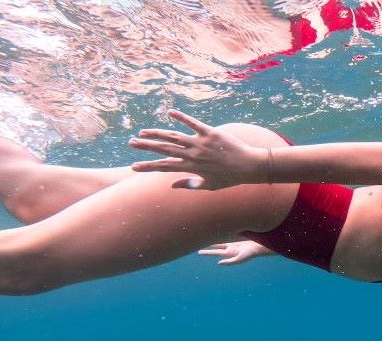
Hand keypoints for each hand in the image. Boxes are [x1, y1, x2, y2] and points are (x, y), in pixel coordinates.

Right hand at [129, 109, 265, 189]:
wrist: (250, 167)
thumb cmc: (230, 178)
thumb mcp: (209, 186)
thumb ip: (189, 185)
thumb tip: (171, 186)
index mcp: (191, 168)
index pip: (164, 167)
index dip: (148, 167)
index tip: (134, 166)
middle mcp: (193, 155)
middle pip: (164, 149)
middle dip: (146, 146)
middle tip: (131, 142)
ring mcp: (201, 143)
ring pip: (174, 136)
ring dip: (157, 133)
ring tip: (144, 131)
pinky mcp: (211, 133)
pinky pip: (193, 123)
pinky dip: (182, 117)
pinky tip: (170, 112)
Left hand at [198, 241, 274, 264]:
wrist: (259, 247)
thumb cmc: (250, 253)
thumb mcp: (240, 258)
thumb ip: (230, 262)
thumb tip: (219, 263)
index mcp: (229, 253)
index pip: (215, 252)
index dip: (207, 252)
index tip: (199, 252)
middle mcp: (230, 249)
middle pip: (216, 247)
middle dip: (209, 248)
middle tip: (200, 248)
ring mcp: (233, 244)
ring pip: (221, 242)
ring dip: (214, 241)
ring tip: (207, 239)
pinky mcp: (237, 240)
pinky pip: (227, 238)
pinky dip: (222, 237)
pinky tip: (219, 234)